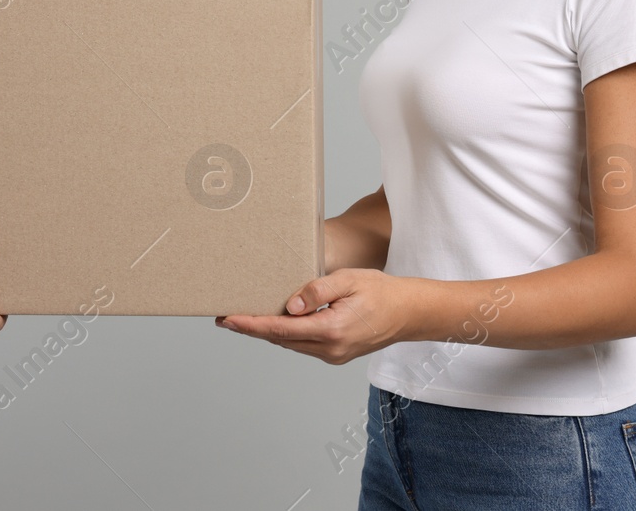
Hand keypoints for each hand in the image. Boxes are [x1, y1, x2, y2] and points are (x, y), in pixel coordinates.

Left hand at [215, 269, 413, 364]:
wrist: (410, 313)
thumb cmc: (381, 291)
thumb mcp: (349, 280)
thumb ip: (317, 290)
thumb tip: (289, 306)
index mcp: (332, 330)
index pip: (280, 330)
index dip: (251, 325)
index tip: (228, 319)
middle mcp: (330, 349)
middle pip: (280, 340)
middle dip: (251, 329)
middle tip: (225, 317)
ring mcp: (334, 355)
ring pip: (290, 344)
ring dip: (266, 333)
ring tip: (242, 319)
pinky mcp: (336, 354)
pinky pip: (302, 345)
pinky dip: (285, 335)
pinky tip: (273, 323)